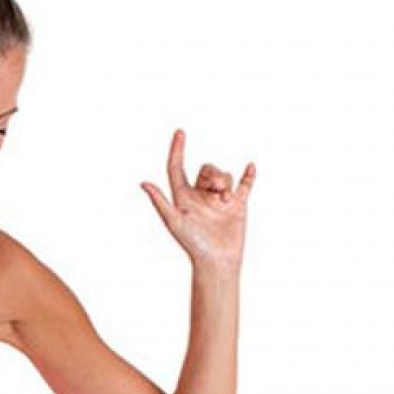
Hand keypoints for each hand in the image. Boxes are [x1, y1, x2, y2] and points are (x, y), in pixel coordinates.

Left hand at [140, 129, 255, 273]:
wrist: (217, 261)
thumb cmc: (193, 244)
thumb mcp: (174, 221)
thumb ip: (160, 202)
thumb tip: (143, 183)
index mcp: (183, 197)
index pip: (177, 168)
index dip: (177, 150)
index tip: (180, 132)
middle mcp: (200, 196)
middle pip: (206, 169)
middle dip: (212, 174)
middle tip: (216, 189)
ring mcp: (220, 199)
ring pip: (223, 175)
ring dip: (225, 182)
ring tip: (225, 199)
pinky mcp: (237, 204)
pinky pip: (245, 184)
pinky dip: (248, 175)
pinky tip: (250, 167)